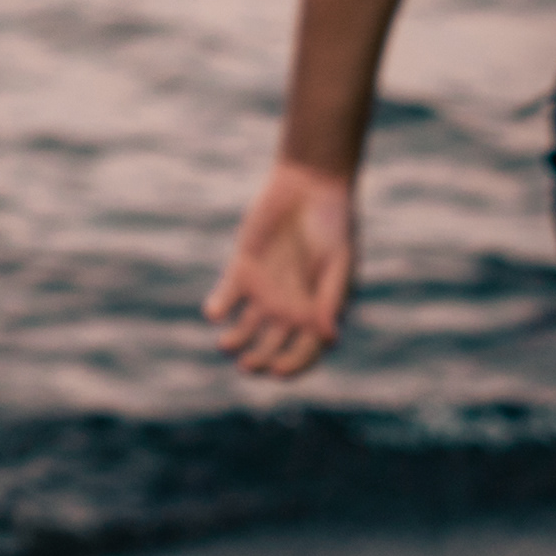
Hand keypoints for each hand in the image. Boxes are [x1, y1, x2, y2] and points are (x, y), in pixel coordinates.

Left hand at [204, 158, 356, 377]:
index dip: (291, 367)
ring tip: (226, 344)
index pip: (304, 353)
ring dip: (234, 342)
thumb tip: (328, 336)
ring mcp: (264, 291)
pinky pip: (225, 298)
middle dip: (258, 361)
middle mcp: (289, 308)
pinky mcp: (242, 270)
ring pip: (244, 330)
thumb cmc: (333, 224)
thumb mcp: (339, 261)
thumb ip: (331, 298)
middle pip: (270, 348)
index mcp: (317, 312)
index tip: (278, 370)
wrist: (310, 185)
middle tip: (248, 364)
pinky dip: (217, 308)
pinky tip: (216, 312)